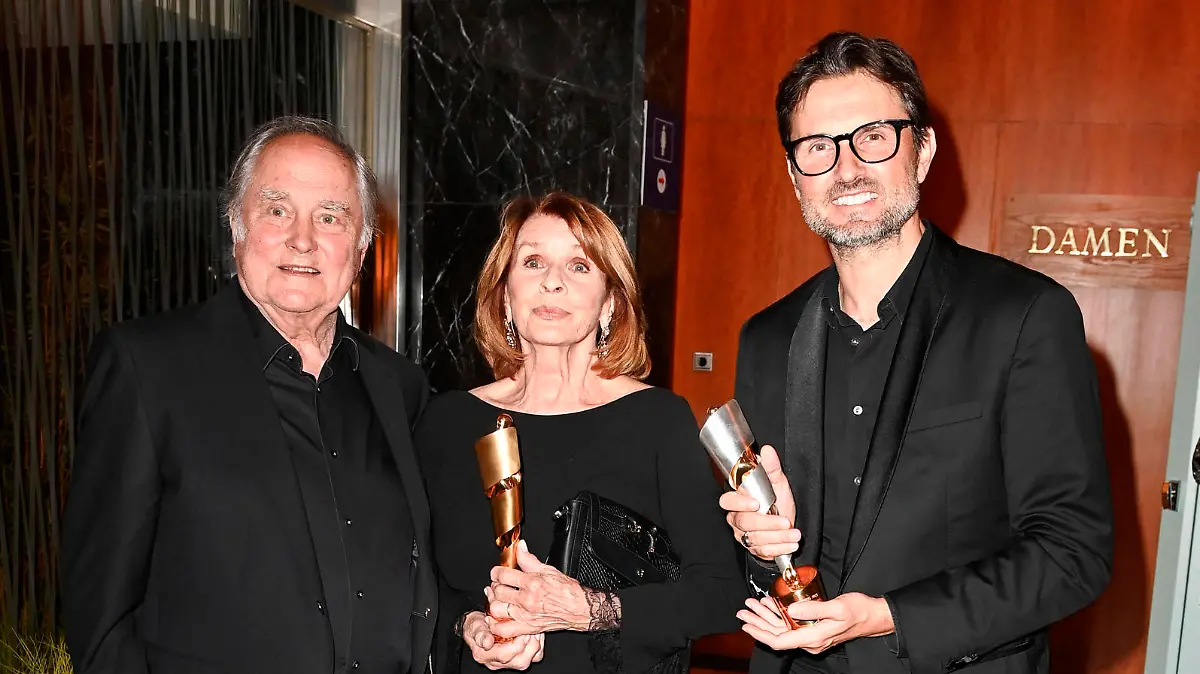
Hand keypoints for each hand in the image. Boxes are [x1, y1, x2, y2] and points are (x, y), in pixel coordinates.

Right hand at [461, 611, 545, 670]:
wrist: (480, 624)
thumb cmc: (478, 624)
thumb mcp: (474, 625)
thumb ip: (480, 633)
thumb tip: (486, 643)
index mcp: (483, 655)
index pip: (504, 655)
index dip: (516, 644)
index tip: (521, 630)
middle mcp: (495, 662)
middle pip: (519, 662)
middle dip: (529, 645)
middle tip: (530, 629)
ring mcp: (507, 662)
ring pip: (527, 661)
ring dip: (535, 646)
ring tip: (534, 631)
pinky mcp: (517, 659)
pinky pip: (533, 658)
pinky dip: (538, 647)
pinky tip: (535, 634)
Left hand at [488, 540, 591, 638]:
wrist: (580, 608)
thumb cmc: (568, 591)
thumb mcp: (549, 570)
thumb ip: (529, 559)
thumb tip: (520, 547)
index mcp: (532, 583)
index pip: (503, 575)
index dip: (496, 571)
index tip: (497, 572)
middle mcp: (527, 600)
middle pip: (497, 591)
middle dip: (495, 586)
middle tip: (498, 585)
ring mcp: (526, 615)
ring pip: (496, 609)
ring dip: (493, 603)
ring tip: (497, 599)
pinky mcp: (528, 628)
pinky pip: (504, 629)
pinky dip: (496, 625)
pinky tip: (497, 618)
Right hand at [718, 445, 800, 560]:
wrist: (786, 525)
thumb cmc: (777, 501)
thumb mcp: (778, 484)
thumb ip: (771, 468)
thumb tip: (767, 450)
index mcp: (739, 500)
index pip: (727, 501)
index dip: (739, 503)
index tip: (756, 503)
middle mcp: (737, 518)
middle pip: (744, 522)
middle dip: (767, 523)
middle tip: (785, 521)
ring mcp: (744, 535)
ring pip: (755, 538)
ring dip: (777, 537)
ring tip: (795, 534)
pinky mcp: (753, 549)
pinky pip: (762, 551)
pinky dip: (779, 548)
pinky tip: (791, 544)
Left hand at [737, 593, 894, 652]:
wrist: (873, 616)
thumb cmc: (858, 611)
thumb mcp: (836, 608)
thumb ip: (813, 609)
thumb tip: (791, 609)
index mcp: (813, 638)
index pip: (780, 641)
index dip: (761, 634)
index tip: (747, 624)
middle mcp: (810, 640)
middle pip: (777, 635)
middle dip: (758, 623)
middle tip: (743, 611)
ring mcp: (811, 636)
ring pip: (781, 629)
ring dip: (765, 618)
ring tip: (750, 606)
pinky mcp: (813, 629)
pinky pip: (790, 625)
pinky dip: (778, 615)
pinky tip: (770, 605)